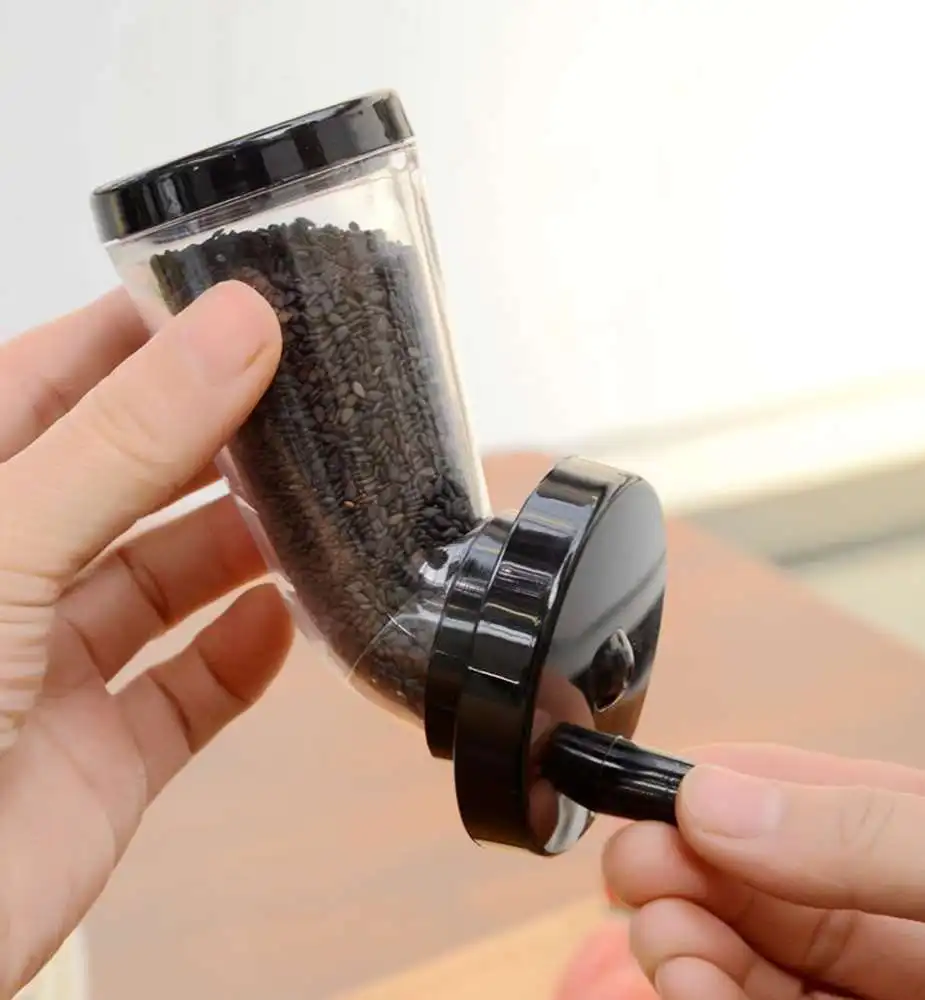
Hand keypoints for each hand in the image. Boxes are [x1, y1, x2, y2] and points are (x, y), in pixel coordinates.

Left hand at [0, 283, 291, 994]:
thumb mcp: (7, 545)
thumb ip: (127, 438)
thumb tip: (234, 328)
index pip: (58, 381)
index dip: (149, 338)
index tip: (240, 306)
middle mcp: (7, 576)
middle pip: (131, 479)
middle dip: (216, 443)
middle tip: (307, 406)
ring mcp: (53, 669)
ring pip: (171, 583)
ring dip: (244, 548)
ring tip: (315, 513)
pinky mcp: (101, 757)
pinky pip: (192, 691)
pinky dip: (245, 657)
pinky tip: (286, 623)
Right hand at [602, 744, 924, 998]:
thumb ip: (868, 830)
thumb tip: (711, 798)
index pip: (814, 803)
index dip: (729, 793)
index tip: (656, 795)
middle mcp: (911, 932)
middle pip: (769, 889)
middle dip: (689, 870)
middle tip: (635, 870)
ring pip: (752, 964)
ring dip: (686, 944)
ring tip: (660, 937)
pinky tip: (685, 982)